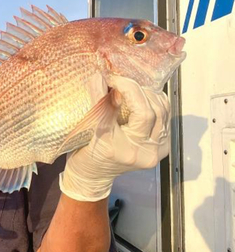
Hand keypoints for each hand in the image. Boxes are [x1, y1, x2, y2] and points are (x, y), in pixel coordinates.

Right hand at [60, 75, 170, 201]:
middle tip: (119, 81)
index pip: (141, 112)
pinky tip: (138, 99)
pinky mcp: (163, 146)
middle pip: (156, 110)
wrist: (93, 175)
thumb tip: (100, 76)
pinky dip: (154, 102)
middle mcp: (149, 152)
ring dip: (147, 95)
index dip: (129, 89)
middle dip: (137, 90)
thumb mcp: (88, 128)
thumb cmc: (87, 154)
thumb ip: (97, 101)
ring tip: (128, 89)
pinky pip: (165, 117)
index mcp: (130, 150)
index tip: (112, 78)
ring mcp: (158, 150)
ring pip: (164, 111)